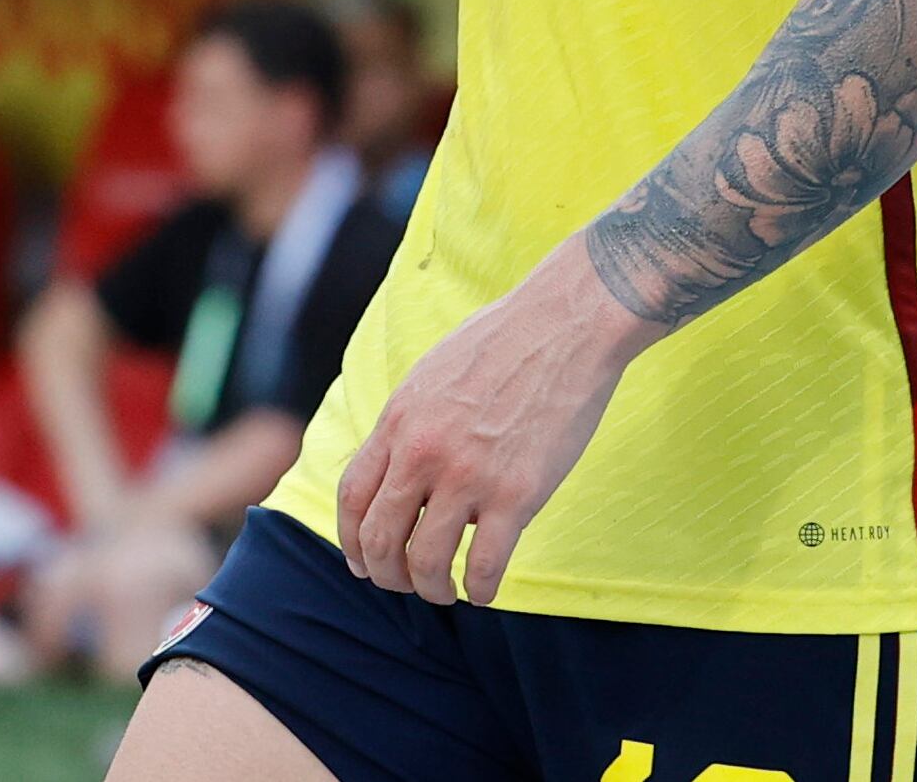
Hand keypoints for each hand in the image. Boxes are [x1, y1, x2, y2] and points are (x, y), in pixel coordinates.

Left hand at [333, 236, 647, 605]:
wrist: (564, 325)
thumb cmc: (503, 343)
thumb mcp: (432, 376)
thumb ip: (409, 424)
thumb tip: (396, 468)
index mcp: (399, 420)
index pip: (353, 497)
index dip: (351, 541)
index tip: (361, 563)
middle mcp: (423, 452)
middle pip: (381, 539)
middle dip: (386, 575)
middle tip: (405, 584)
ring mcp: (469, 475)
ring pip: (428, 562)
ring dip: (431, 589)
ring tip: (445, 592)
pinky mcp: (518, 494)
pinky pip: (486, 565)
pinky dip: (481, 590)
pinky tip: (485, 590)